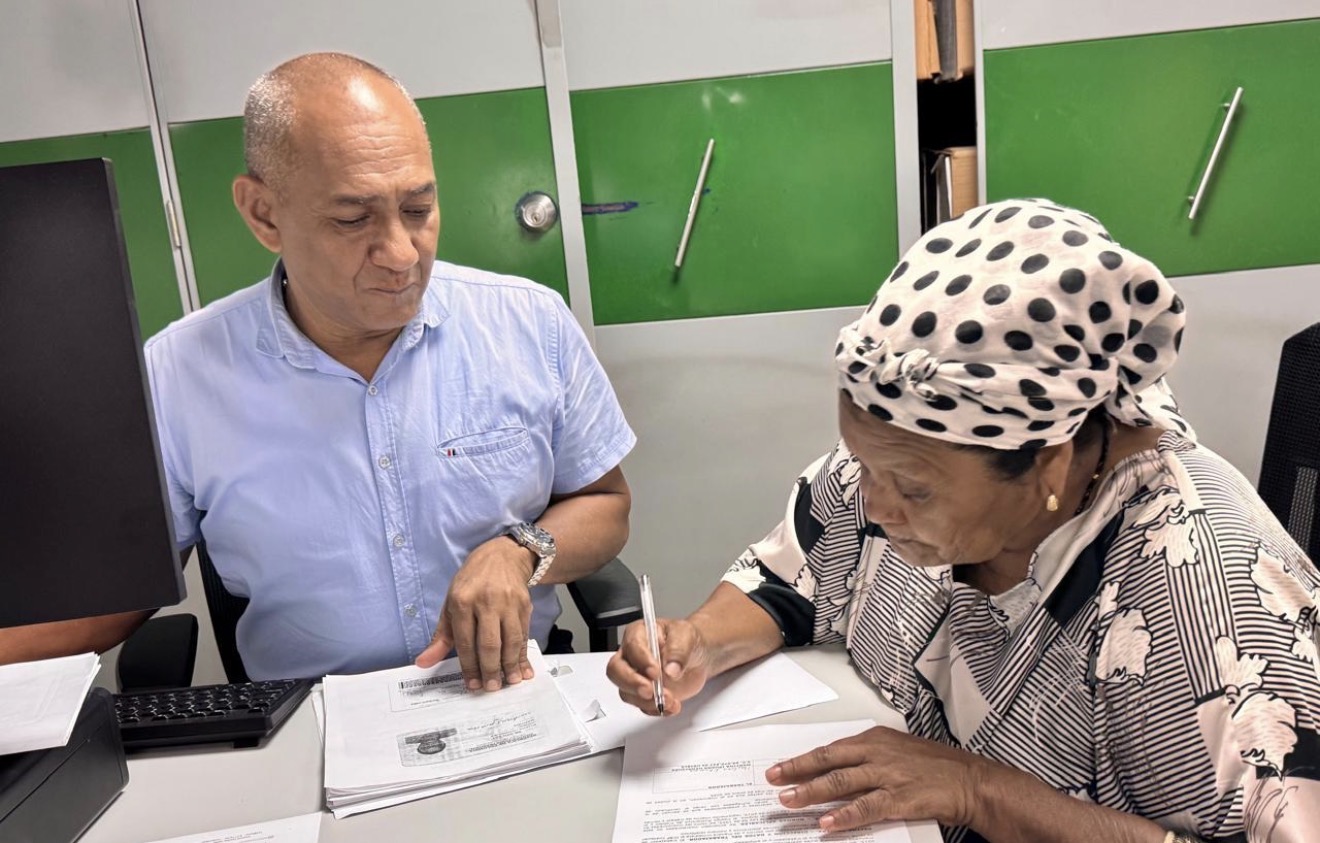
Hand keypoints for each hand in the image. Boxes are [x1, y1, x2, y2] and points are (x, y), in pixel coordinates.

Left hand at [415, 536, 534, 690]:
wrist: (501, 557)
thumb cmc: (472, 583)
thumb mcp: (451, 604)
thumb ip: (440, 636)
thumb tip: (423, 662)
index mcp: (462, 601)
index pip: (465, 641)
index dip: (469, 666)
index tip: (472, 684)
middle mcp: (486, 601)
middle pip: (490, 643)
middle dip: (491, 669)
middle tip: (491, 688)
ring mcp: (508, 602)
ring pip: (511, 640)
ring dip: (510, 665)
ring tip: (510, 682)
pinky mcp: (525, 604)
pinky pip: (524, 634)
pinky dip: (524, 654)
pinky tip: (524, 669)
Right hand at [606, 617, 713, 715]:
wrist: (699, 658)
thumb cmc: (688, 641)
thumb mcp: (687, 636)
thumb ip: (678, 650)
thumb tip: (670, 669)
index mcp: (639, 634)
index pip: (631, 646)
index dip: (641, 661)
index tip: (656, 672)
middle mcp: (632, 655)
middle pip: (616, 671)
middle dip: (632, 684)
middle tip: (650, 691)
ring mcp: (636, 676)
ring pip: (626, 692)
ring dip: (646, 700)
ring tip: (670, 699)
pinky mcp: (644, 693)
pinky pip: (641, 705)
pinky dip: (655, 709)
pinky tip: (671, 706)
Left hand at [767, 726, 991, 832]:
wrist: (971, 781)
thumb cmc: (938, 767)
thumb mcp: (899, 752)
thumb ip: (870, 759)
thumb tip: (840, 772)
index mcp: (875, 739)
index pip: (831, 749)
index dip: (803, 759)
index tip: (780, 767)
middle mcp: (877, 753)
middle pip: (828, 760)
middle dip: (797, 770)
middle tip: (772, 779)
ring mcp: (887, 774)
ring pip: (840, 782)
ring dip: (811, 793)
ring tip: (788, 801)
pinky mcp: (900, 797)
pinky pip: (865, 808)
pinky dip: (843, 816)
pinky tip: (826, 824)